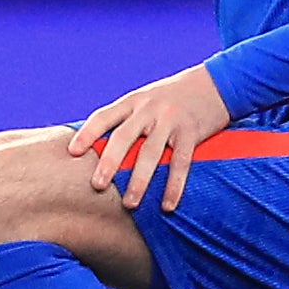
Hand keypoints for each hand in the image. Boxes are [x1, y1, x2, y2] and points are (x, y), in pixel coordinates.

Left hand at [72, 63, 236, 212]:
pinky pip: (181, 163)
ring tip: (130, 204)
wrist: (215, 83)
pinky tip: (167, 205)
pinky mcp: (192, 132)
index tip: (72, 152)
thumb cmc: (173, 96)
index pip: (104, 117)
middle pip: (124, 137)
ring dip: (140, 181)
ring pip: (151, 154)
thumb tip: (97, 148)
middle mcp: (149, 109)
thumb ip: (126, 119)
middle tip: (97, 185)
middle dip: (109, 162)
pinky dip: (174, 186)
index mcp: (133, 101)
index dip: (87, 134)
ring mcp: (171, 120)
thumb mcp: (146, 99)